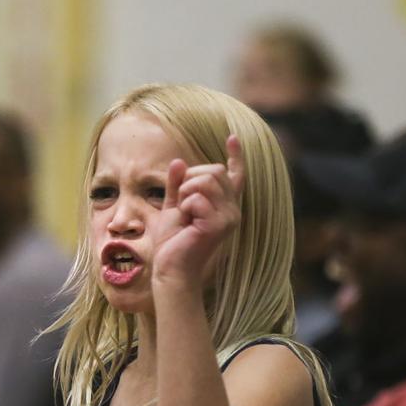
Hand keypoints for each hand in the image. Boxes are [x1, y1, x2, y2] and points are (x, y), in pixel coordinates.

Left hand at [152, 134, 245, 285]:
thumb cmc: (172, 242)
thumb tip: (178, 162)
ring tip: (183, 213)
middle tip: (181, 204)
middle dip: (189, 180)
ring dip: (185, 192)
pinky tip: (186, 223)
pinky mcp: (219, 224)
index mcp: (223, 205)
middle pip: (214, 170)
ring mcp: (228, 217)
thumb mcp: (172, 207)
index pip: (234, 176)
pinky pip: (196, 197)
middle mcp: (231, 209)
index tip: (233, 137)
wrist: (170, 267)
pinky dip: (184, 206)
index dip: (236, 155)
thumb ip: (176, 185)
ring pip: (206, 180)